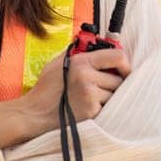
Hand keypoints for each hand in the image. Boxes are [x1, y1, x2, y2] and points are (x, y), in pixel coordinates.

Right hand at [0, 47, 130, 147]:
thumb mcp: (58, 64)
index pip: (118, 56)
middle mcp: (87, 77)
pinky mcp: (92, 111)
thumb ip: (78, 54)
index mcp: (81, 62)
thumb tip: (96, 47)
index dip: (124, 63)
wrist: (36, 113)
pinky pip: (108, 107)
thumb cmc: (46, 89)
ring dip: (107, 97)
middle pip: (119, 79)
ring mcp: (90, 95)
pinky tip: (86, 107)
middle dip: (112, 84)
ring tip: (90, 98)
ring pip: (115, 94)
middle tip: (101, 87)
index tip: (122, 69)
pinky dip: (101, 107)